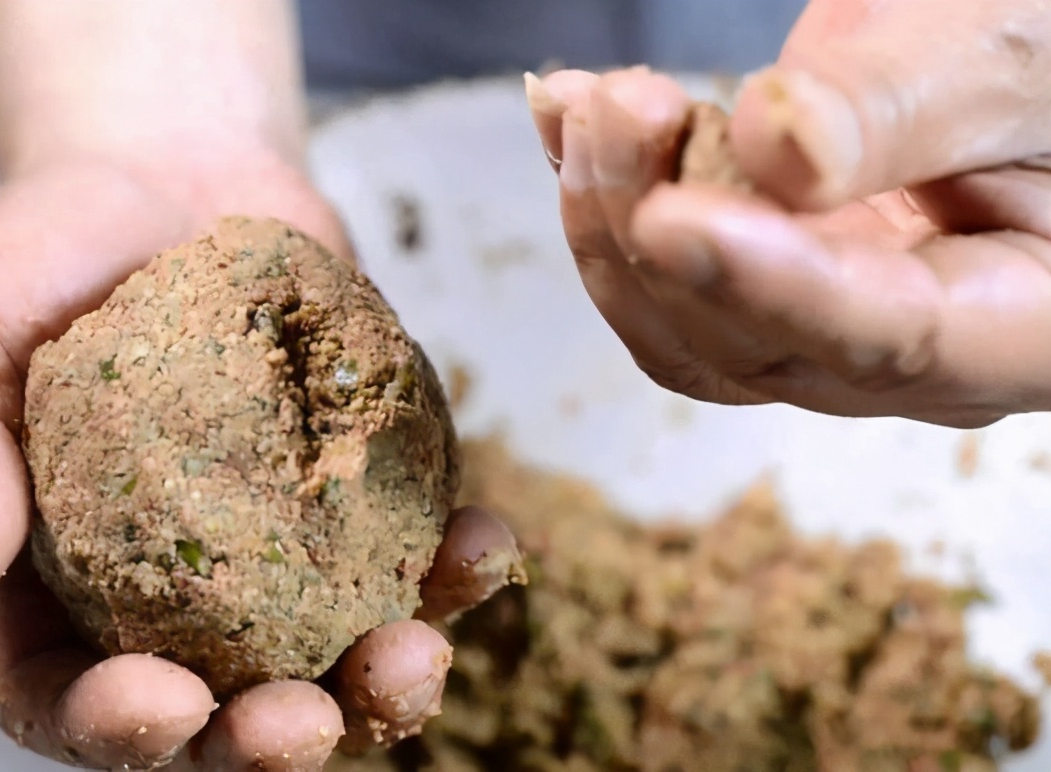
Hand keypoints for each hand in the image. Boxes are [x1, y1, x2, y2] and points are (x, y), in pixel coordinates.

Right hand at [0, 158, 520, 769]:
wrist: (166, 174)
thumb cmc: (45, 252)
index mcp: (52, 581)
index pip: (66, 696)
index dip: (111, 731)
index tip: (162, 705)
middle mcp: (168, 591)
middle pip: (215, 711)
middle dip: (261, 743)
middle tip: (302, 723)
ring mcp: (274, 553)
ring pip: (328, 658)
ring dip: (379, 685)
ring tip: (416, 656)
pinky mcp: (356, 495)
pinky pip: (411, 556)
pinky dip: (454, 569)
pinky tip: (483, 549)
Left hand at [528, 0, 1050, 427]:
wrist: (1031, 44)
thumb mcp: (1021, 56)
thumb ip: (909, 109)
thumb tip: (777, 150)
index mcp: (1022, 326)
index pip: (886, 336)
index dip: (771, 286)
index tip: (671, 218)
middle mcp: (913, 356)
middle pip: (750, 345)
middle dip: (657, 224)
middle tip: (624, 104)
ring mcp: (827, 322)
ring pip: (681, 326)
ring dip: (612, 213)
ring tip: (592, 104)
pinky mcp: (767, 276)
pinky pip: (662, 271)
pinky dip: (601, 192)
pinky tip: (559, 113)